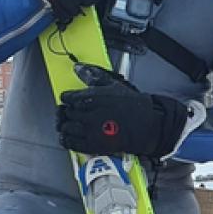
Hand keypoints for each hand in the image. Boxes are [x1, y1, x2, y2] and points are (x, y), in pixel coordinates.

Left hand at [56, 65, 188, 158]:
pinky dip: (67, 139)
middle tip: (73, 112)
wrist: (146, 125)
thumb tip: (78, 68)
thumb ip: (93, 76)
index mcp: (91, 97)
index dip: (68, 98)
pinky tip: (70, 136)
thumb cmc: (132, 105)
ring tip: (72, 124)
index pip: (67, 97)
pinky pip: (70, 142)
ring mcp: (89, 130)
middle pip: (66, 112)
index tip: (71, 100)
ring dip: (66, 125)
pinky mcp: (91, 145)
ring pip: (66, 127)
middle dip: (67, 112)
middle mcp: (88, 114)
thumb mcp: (113, 85)